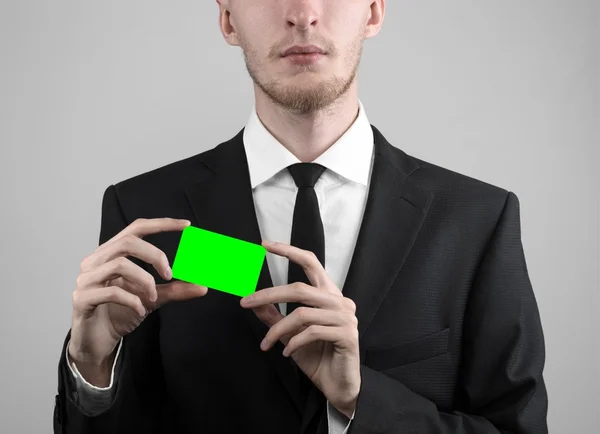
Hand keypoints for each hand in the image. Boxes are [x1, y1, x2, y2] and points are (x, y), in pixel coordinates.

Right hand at [69, 218, 207, 366]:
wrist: (96, 343)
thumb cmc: (119, 314)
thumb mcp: (152, 298)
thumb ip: (174, 290)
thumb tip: (203, 286)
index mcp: (111, 254)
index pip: (136, 228)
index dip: (161, 224)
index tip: (187, 225)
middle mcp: (95, 261)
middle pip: (128, 242)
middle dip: (155, 256)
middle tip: (170, 274)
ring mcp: (86, 279)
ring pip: (120, 264)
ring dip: (145, 281)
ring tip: (152, 298)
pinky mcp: (82, 299)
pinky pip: (112, 292)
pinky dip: (133, 301)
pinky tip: (140, 311)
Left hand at [240, 240, 359, 417]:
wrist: (338, 385)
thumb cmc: (317, 356)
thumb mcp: (290, 334)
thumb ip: (274, 317)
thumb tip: (253, 301)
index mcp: (328, 294)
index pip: (310, 263)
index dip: (289, 251)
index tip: (265, 245)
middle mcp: (339, 301)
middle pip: (300, 288)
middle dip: (269, 294)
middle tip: (246, 301)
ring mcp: (345, 317)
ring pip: (301, 314)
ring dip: (278, 329)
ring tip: (266, 343)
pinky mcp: (347, 335)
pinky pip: (311, 332)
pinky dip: (293, 343)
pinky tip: (286, 352)